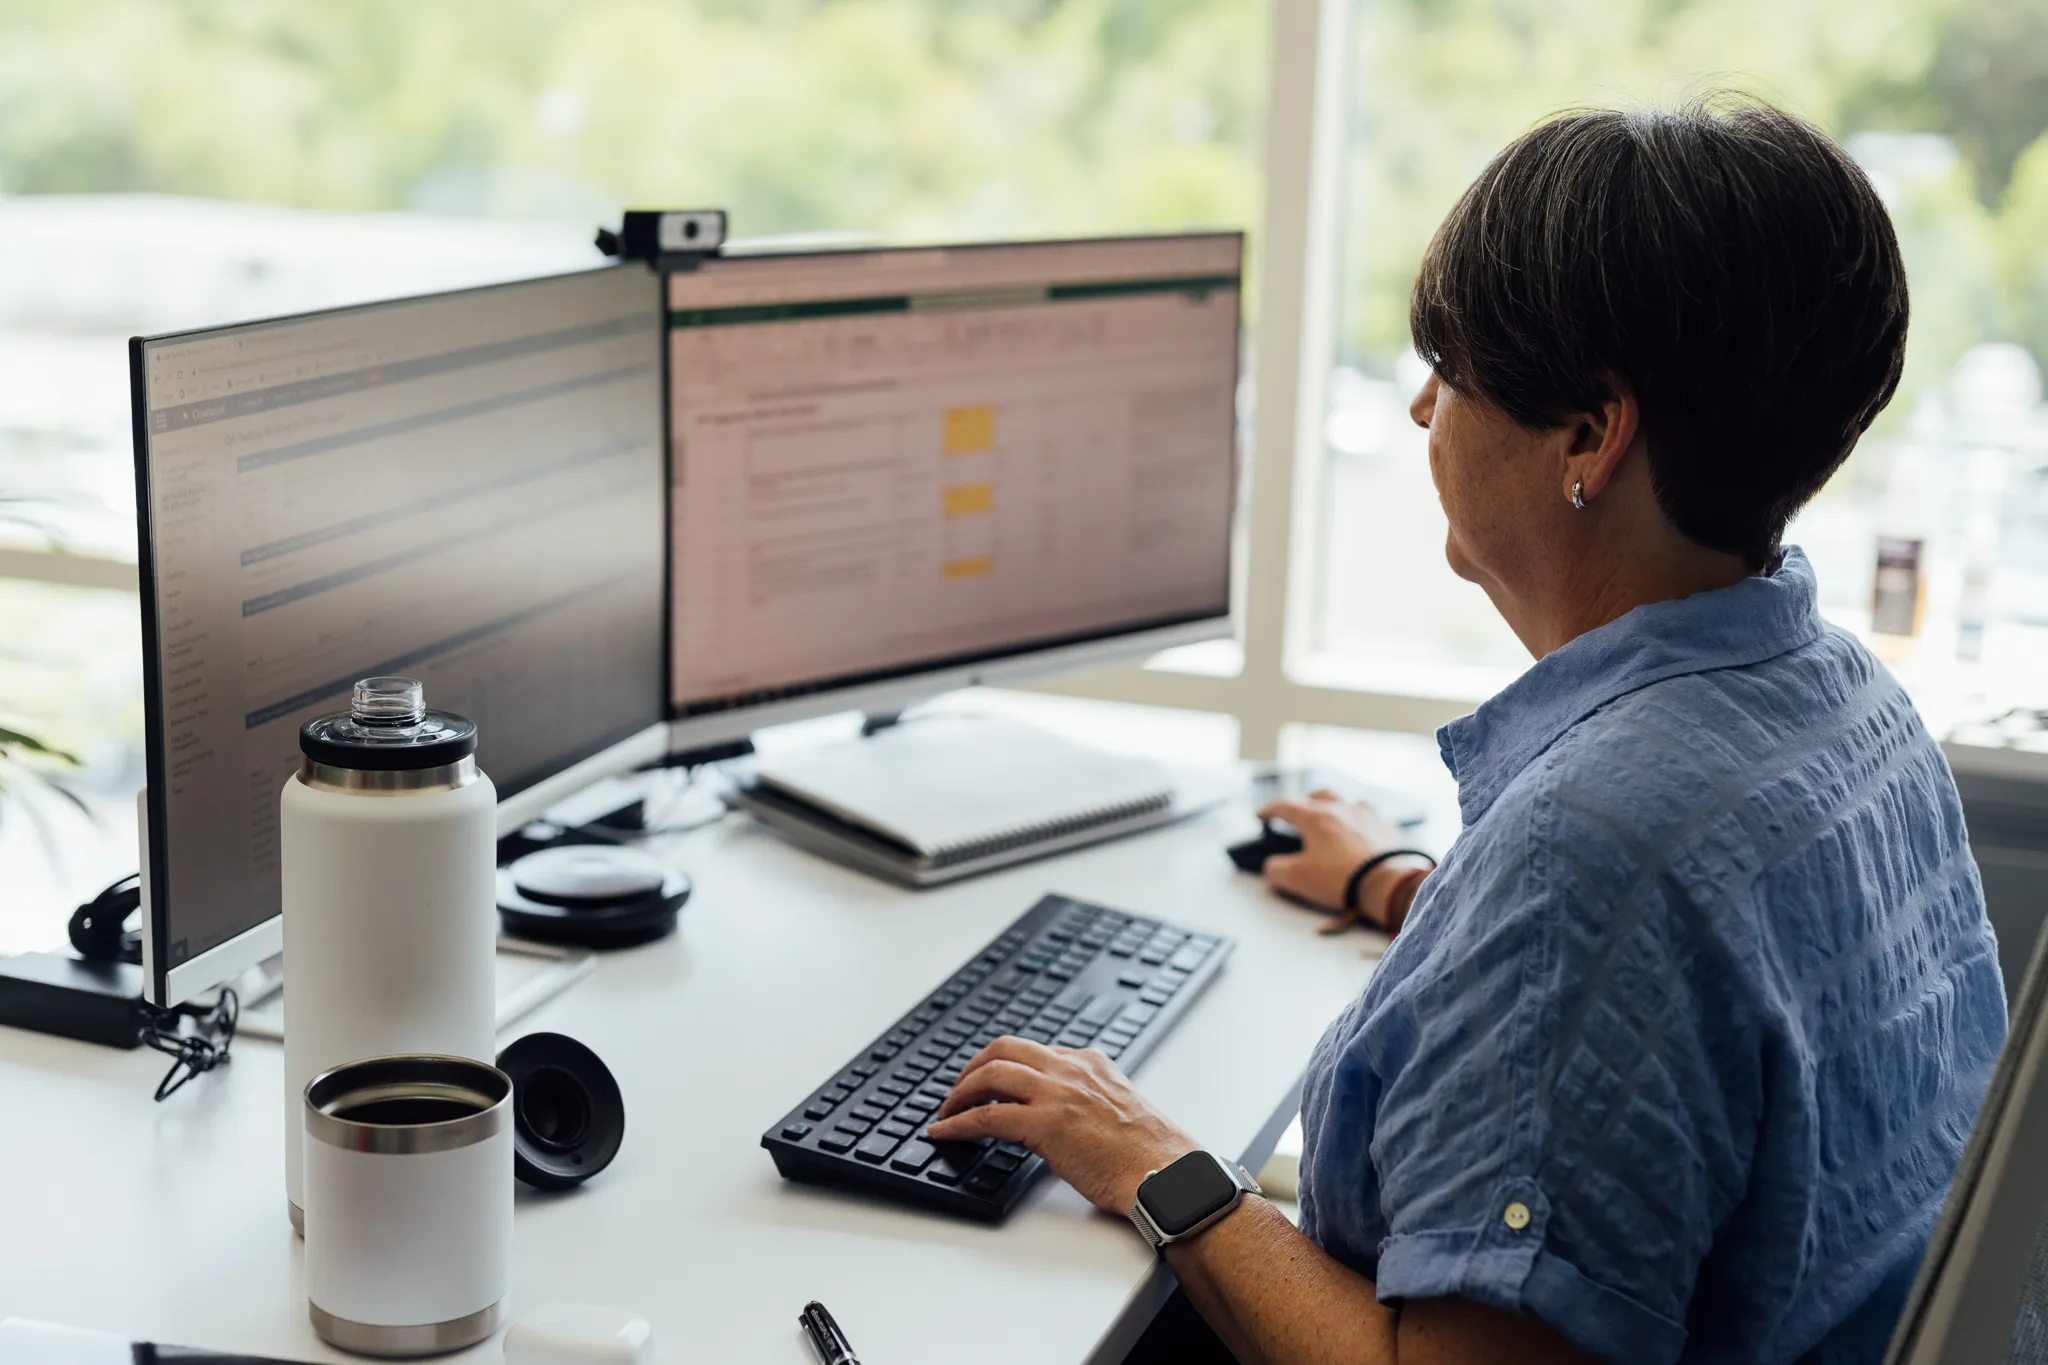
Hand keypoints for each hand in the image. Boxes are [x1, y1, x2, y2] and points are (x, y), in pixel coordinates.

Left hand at [926, 1037, 1197, 1214]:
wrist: (1167, 1175)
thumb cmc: (1151, 1155)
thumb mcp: (1117, 1108)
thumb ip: (1086, 1100)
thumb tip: (1054, 1116)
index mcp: (1091, 1063)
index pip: (1034, 1050)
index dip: (1003, 1065)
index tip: (987, 1080)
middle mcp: (1072, 1069)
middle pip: (1005, 1049)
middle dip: (973, 1067)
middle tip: (957, 1090)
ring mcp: (1059, 1092)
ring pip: (991, 1073)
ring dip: (959, 1092)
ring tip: (946, 1111)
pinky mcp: (1047, 1124)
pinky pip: (987, 1116)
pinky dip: (958, 1123)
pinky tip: (945, 1133)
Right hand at [1257, 790, 1422, 923]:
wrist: (1389, 884)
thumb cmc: (1342, 879)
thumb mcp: (1297, 879)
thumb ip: (1276, 870)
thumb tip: (1272, 866)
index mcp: (1316, 818)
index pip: (1285, 806)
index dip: (1269, 810)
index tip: (1262, 815)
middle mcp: (1342, 809)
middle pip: (1319, 796)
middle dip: (1304, 802)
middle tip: (1298, 815)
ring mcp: (1369, 816)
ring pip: (1348, 802)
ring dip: (1336, 808)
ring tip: (1333, 821)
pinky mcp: (1389, 830)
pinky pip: (1373, 819)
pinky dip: (1362, 823)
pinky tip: (1362, 835)